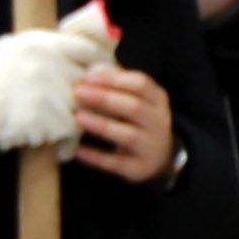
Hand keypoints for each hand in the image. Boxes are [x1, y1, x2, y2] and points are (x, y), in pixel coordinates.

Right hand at [0, 3, 112, 151]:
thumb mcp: (10, 48)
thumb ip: (44, 48)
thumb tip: (78, 49)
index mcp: (42, 44)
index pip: (89, 50)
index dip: (100, 62)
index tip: (103, 72)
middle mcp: (51, 66)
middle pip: (92, 80)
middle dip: (93, 93)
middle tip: (93, 103)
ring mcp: (53, 94)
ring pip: (85, 107)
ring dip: (80, 118)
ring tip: (71, 126)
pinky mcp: (51, 121)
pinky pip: (73, 131)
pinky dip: (69, 140)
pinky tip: (61, 145)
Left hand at [68, 66, 175, 184]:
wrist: (160, 156)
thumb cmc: (138, 119)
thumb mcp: (137, 99)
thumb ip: (118, 84)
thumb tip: (89, 70)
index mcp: (157, 100)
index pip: (141, 84)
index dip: (114, 79)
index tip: (87, 76)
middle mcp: (158, 122)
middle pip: (134, 108)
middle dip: (104, 99)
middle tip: (77, 92)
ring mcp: (151, 146)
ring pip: (128, 135)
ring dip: (102, 125)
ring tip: (78, 117)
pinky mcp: (139, 168)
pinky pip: (117, 163)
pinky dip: (96, 157)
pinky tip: (78, 150)